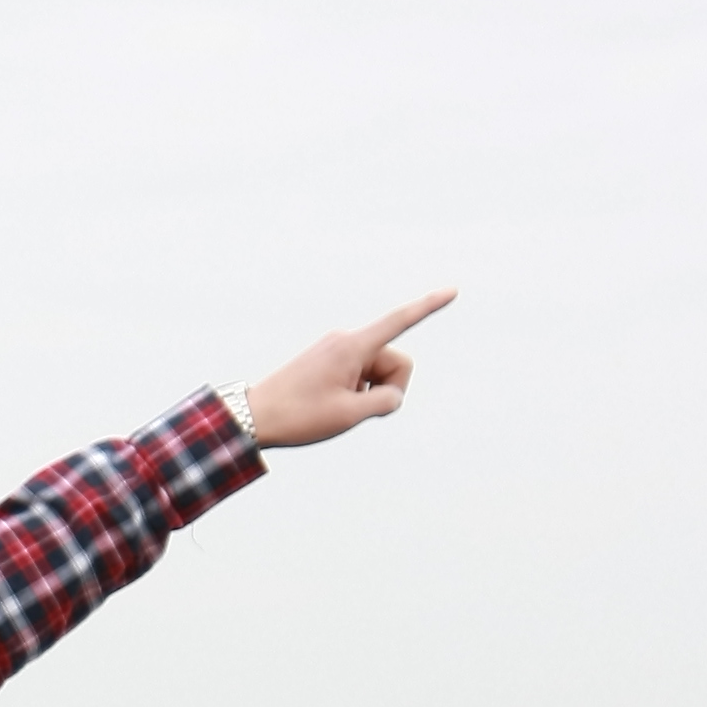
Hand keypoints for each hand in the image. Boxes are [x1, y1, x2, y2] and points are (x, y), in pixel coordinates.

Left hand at [245, 292, 455, 448]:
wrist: (253, 416)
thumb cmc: (299, 416)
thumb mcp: (350, 415)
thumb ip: (384, 402)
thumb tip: (392, 396)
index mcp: (352, 346)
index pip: (399, 320)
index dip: (428, 306)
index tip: (452, 291)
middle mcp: (345, 340)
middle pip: (394, 360)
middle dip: (389, 387)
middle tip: (360, 410)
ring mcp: (336, 349)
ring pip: (377, 371)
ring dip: (370, 393)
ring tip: (338, 408)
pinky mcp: (328, 359)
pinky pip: (360, 374)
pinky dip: (357, 391)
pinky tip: (331, 405)